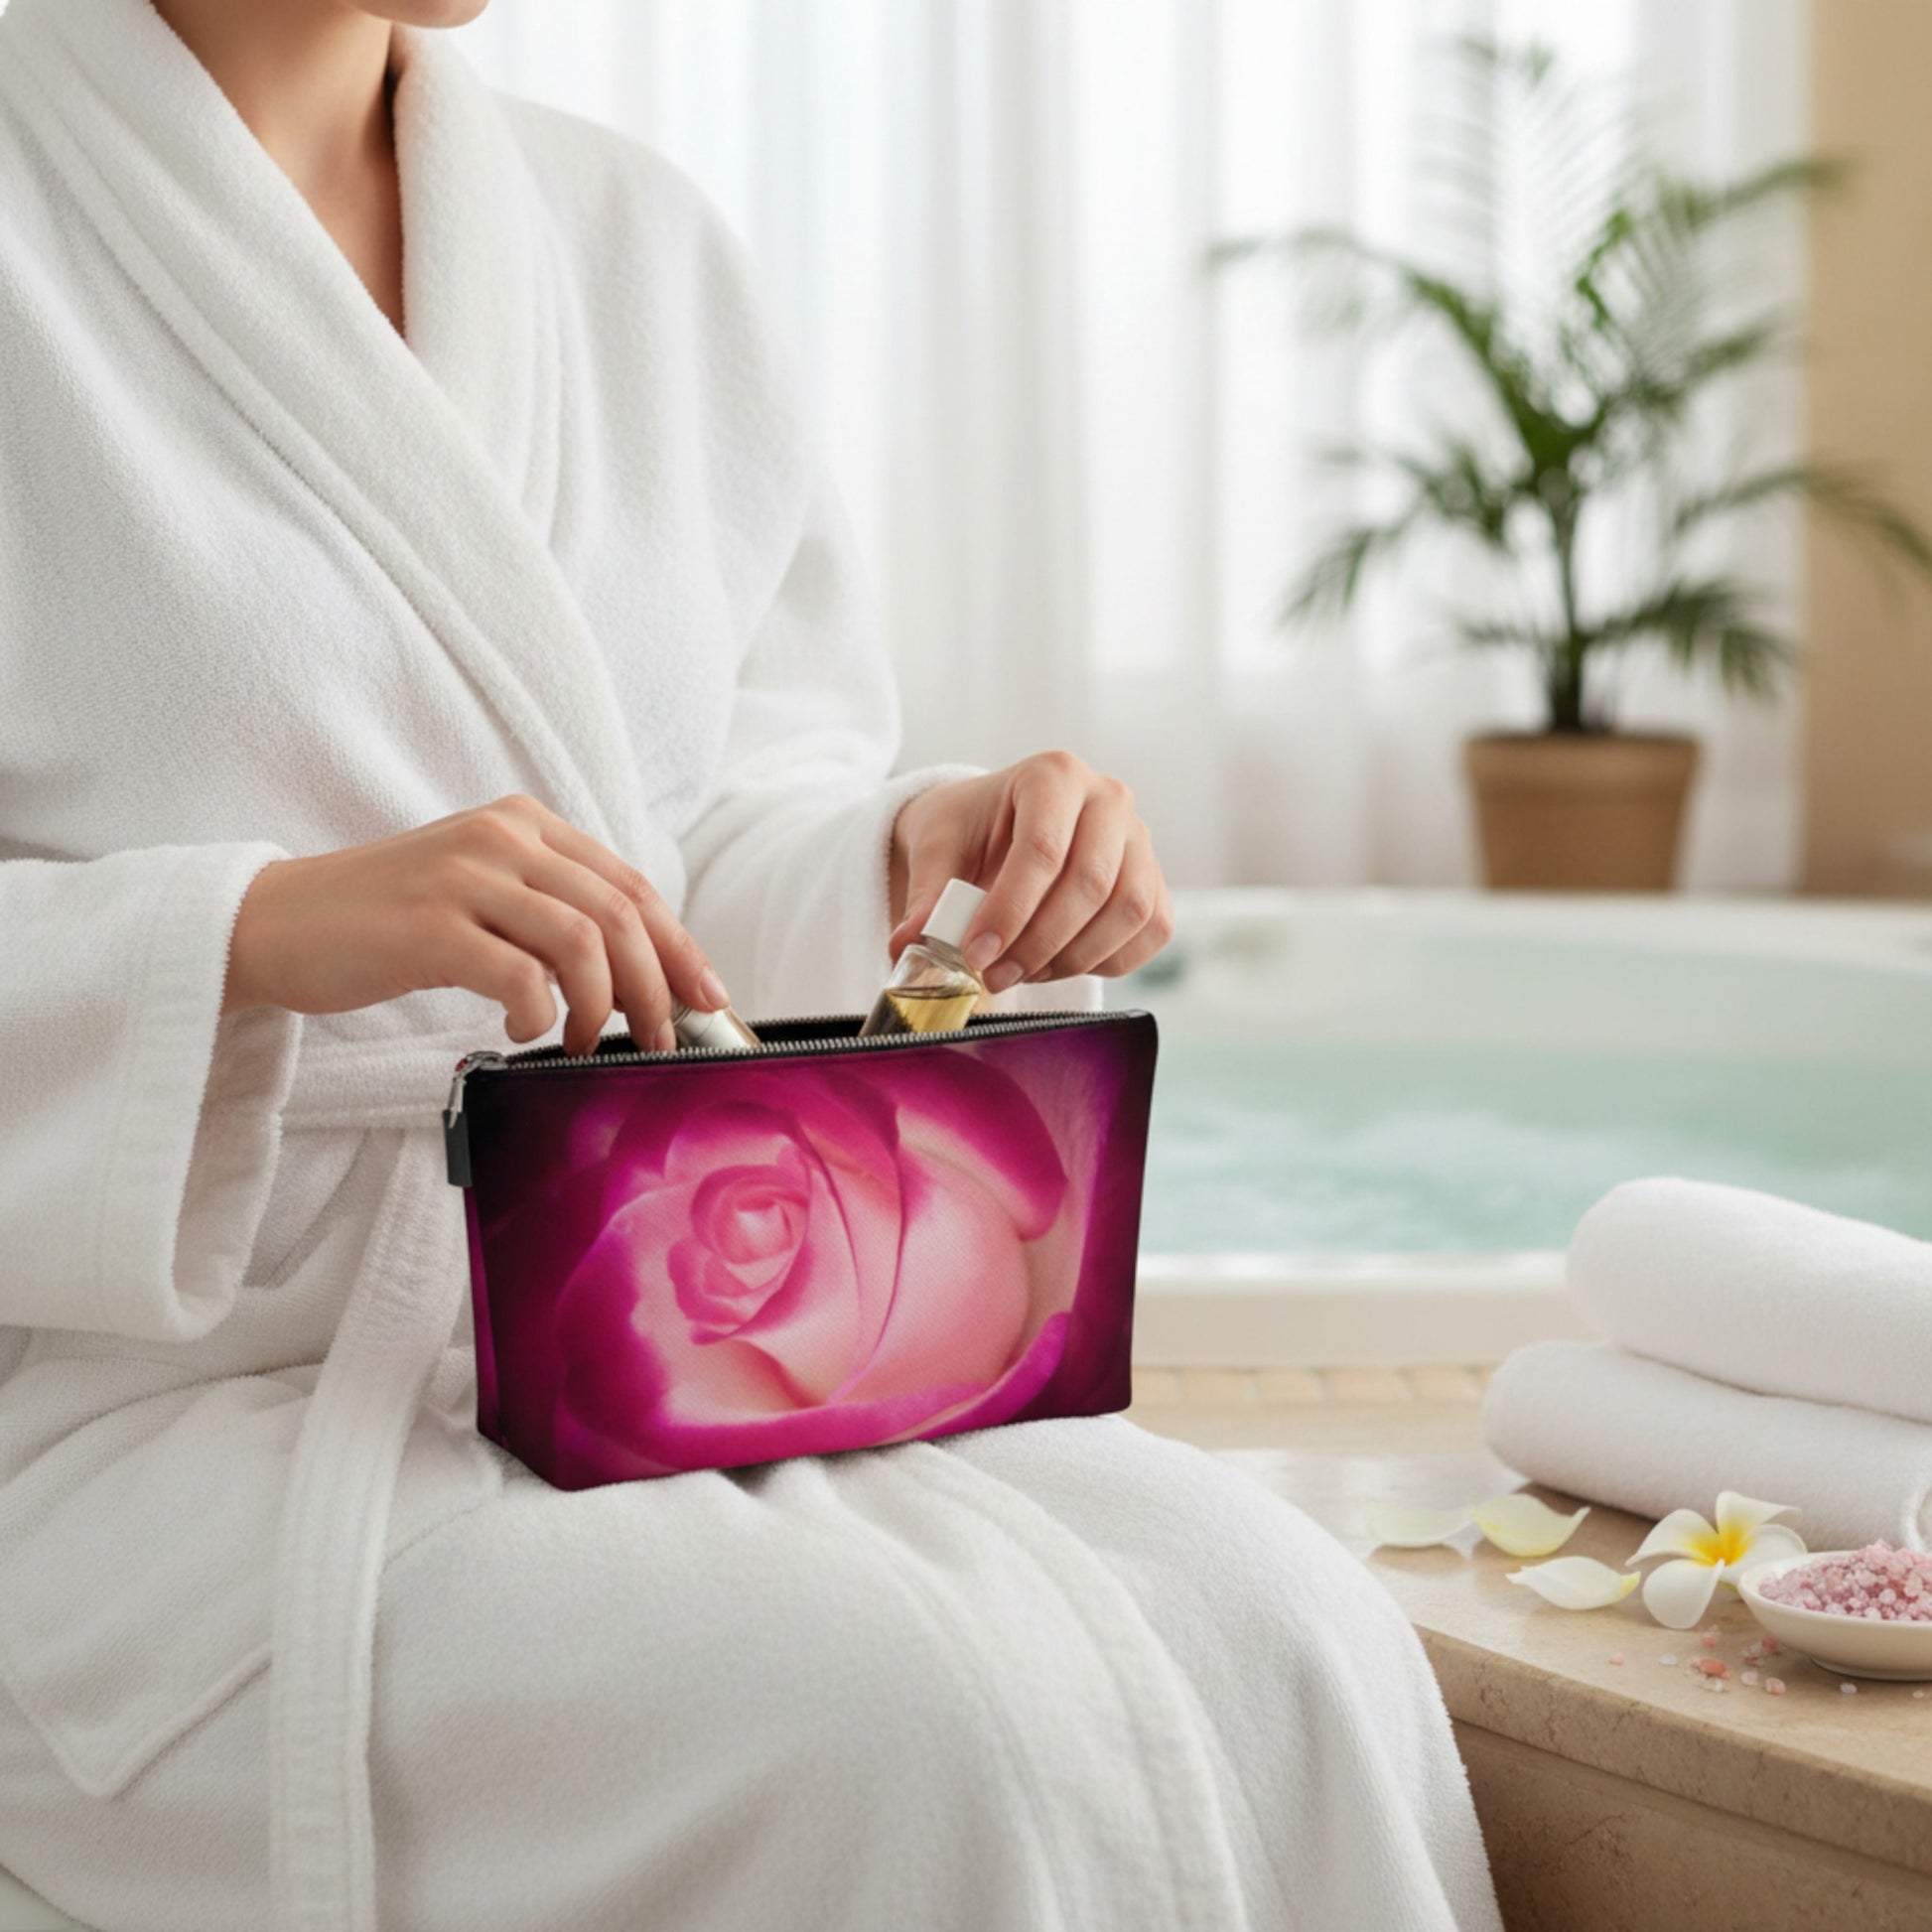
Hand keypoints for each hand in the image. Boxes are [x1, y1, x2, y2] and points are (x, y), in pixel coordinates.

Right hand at [221, 794, 731, 1056]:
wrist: (275, 923)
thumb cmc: (386, 924)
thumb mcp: (481, 895)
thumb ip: (550, 912)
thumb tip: (639, 976)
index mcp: (524, 824)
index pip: (630, 885)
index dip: (681, 946)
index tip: (709, 999)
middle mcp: (501, 837)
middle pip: (619, 912)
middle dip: (658, 985)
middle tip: (663, 1039)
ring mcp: (464, 877)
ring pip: (582, 941)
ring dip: (603, 1006)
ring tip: (587, 1042)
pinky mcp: (427, 926)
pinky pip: (519, 975)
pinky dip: (539, 1013)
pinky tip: (523, 1032)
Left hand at [888, 752, 1173, 991]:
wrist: (999, 828)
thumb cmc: (969, 830)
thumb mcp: (936, 848)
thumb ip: (928, 894)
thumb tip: (910, 945)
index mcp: (1053, 775)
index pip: (1042, 848)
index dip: (1009, 910)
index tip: (975, 954)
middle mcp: (1108, 798)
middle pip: (1091, 882)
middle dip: (1038, 942)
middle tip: (995, 974)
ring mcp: (1140, 839)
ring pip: (1128, 910)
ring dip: (1072, 957)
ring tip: (1021, 972)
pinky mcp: (1154, 880)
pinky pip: (1151, 930)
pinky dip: (1107, 961)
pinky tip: (1058, 965)